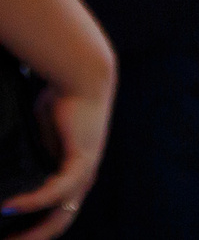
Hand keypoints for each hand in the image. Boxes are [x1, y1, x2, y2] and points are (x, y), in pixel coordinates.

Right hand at [2, 80, 110, 239]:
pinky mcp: (83, 160)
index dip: (33, 231)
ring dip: (32, 231)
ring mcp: (85, 172)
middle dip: (31, 239)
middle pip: (58, 223)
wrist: (82, 79)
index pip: (55, 215)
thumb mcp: (38, 140)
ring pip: (61, 214)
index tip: (7, 238)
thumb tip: (3, 181)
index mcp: (73, 177)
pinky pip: (57, 190)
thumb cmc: (59, 105)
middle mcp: (83, 179)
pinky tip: (12, 208)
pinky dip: (34, 202)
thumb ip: (28, 160)